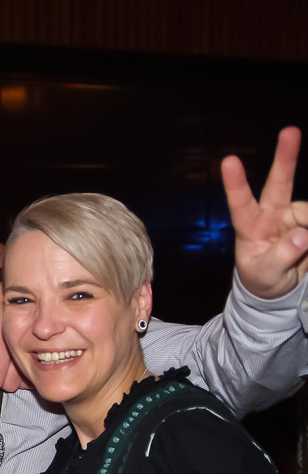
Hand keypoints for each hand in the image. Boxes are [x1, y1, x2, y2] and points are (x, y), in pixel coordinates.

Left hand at [0, 286, 31, 397]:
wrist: (22, 296)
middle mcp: (18, 351)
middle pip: (9, 384)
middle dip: (0, 383)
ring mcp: (33, 352)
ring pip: (23, 382)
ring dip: (15, 380)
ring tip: (10, 368)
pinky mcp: (45, 353)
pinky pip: (35, 375)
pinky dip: (27, 375)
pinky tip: (23, 366)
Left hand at [225, 126, 307, 298]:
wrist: (278, 286)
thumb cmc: (262, 278)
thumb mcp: (266, 275)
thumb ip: (282, 257)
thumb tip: (303, 235)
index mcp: (250, 227)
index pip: (240, 203)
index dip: (235, 183)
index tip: (229, 161)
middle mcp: (272, 214)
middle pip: (278, 182)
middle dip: (285, 156)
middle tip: (289, 131)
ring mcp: (293, 214)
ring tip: (302, 256)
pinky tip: (307, 247)